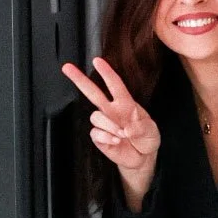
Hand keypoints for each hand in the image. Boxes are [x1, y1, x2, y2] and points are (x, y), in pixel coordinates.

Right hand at [63, 57, 159, 207]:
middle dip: (79, 79)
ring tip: (122, 134)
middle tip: (67, 67)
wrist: (143, 157)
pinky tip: (116, 141)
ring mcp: (105, 123)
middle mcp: (112, 111)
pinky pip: (95, 133)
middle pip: (93, 92)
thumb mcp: (151, 130)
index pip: (115, 84)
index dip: (106, 72)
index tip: (97, 61)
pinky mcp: (99, 138)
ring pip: (96, 116)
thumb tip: (126, 129)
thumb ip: (140, 127)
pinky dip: (106, 137)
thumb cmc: (147, 138)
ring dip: (109, 125)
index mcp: (125, 103)